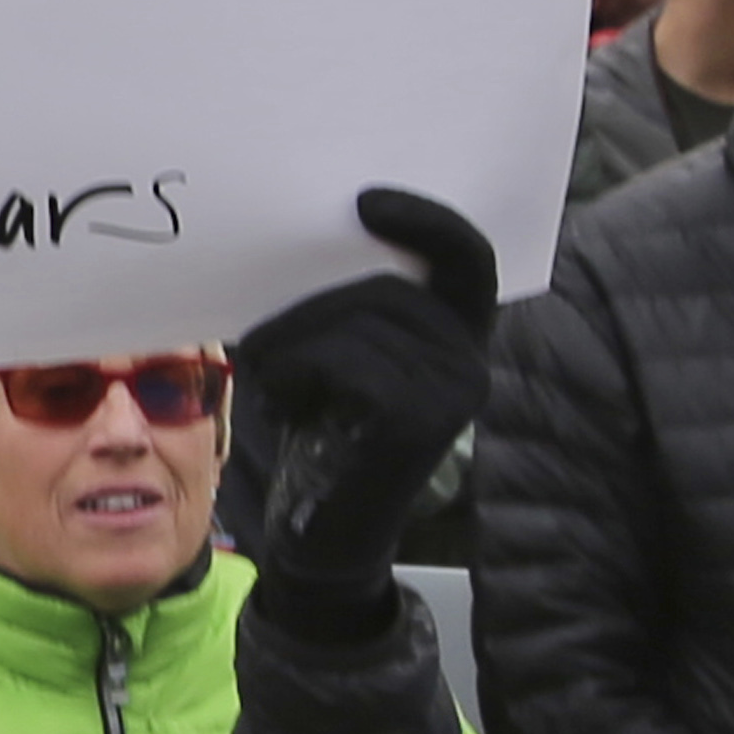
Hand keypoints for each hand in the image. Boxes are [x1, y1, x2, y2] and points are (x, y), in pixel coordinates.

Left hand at [228, 187, 498, 621]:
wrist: (317, 532)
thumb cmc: (319, 432)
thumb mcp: (339, 354)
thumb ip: (351, 304)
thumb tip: (309, 226)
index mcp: (457, 336)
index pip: (466, 255)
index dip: (424, 219)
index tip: (363, 200)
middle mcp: (470, 361)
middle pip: (384, 287)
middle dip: (308, 305)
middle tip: (263, 341)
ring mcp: (453, 392)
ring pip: (355, 320)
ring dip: (291, 343)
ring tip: (274, 380)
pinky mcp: (420, 421)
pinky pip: (343, 359)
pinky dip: (294, 372)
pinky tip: (285, 405)